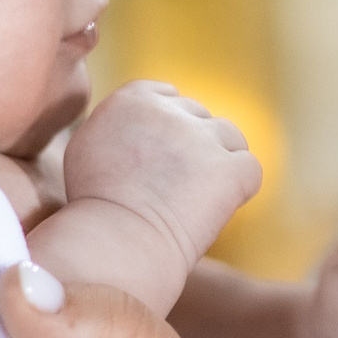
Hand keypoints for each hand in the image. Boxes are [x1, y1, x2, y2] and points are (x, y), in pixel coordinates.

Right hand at [61, 81, 262, 265]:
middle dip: (191, 146)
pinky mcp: (230, 168)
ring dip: (219, 161)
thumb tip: (138, 132)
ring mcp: (203, 138)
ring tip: (198, 198)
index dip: (169, 124)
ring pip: (229, 137)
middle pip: (198, 116)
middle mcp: (170, 111)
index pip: (167, 95)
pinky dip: (239, 188)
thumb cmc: (93, 210)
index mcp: (131, 99)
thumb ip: (116, 129)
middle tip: (174, 187)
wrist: (115, 242)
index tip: (160, 155)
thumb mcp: (88, 150)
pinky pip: (249, 170)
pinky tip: (217, 209)